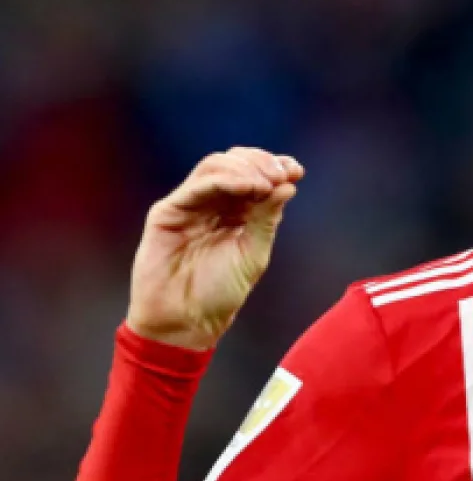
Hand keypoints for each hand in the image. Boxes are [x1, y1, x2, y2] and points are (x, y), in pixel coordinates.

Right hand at [126, 147, 304, 350]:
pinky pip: (196, 185)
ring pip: (216, 165)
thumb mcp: (254, 253)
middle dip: (262, 162)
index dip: (277, 165)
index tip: (296, 171)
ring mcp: (190, 204)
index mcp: (238, 209)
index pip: (257, 172)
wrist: (186, 320)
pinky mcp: (168, 212)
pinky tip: (246, 187)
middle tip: (281, 175)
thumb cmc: (220, 291)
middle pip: (237, 160)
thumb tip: (288, 185)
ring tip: (264, 184)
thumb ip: (267, 218)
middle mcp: (214, 201)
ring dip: (245, 168)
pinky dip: (224, 179)